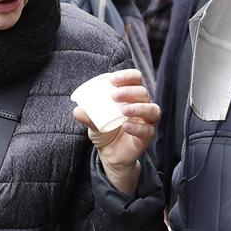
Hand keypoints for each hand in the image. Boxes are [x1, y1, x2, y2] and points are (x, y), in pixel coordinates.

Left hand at [72, 69, 159, 197]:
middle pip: (143, 92)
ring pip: (153, 110)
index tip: (113, 79)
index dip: (127, 76)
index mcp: (131, 96)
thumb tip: (77, 110)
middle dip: (130, 91)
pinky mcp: (147, 137)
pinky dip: (137, 127)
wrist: (110, 154)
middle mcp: (143, 106)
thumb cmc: (105, 131)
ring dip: (139, 107)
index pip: (136, 79)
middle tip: (114, 95)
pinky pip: (147, 130)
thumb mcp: (93, 122)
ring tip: (124, 110)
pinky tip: (126, 125)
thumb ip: (87, 116)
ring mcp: (147, 121)